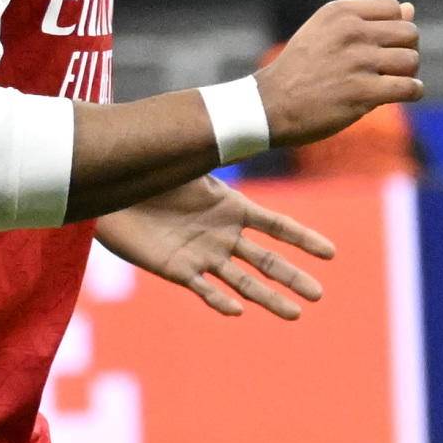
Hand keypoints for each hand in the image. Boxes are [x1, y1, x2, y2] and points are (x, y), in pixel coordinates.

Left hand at [97, 179, 334, 319]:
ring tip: (294, 313)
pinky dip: (220, 300)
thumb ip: (217, 156)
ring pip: (244, 282)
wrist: (112, 195)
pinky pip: (204, 290)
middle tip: (319, 295)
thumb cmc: (151, 174)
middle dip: (293, 278)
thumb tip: (246, 128)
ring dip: (268, 298)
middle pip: (268, 262)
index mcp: (233, 208)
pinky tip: (237, 310)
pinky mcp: (179, 271)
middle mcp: (225, 236)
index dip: (303, 239)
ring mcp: (204, 255)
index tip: (330, 253)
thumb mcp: (189, 163)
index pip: (278, 227)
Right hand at [258, 0, 421, 148]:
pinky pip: (411, 87)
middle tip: (387, 68)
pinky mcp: (363, 92)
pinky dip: (413, 92)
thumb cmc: (302, 69)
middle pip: (409, 33)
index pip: (393, 8)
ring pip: (412, 60)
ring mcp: (358, 61)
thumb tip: (410, 8)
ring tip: (388, 82)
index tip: (381, 46)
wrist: (270, 105)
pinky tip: (401, 95)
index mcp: (339, 12)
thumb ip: (369, 21)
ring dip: (407, 73)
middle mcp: (350, 32)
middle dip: (405, 50)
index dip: (394, 28)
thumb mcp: (327, 33)